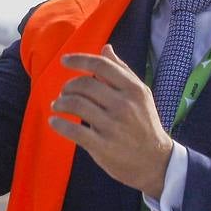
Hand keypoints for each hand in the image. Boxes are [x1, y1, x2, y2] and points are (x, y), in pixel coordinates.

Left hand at [48, 44, 172, 198]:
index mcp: (133, 90)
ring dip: (60, 103)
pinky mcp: (103, 146)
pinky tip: (54, 121)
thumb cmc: (144, 124)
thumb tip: (106, 48)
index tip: (64, 61)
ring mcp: (113, 126)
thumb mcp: (140, 95)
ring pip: (76, 104)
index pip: (101, 66)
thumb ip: (122, 71)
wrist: (156, 162)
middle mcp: (124, 105)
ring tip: (57, 106)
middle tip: (63, 93)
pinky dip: (59, 124)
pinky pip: (74, 131)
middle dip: (68, 86)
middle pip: (85, 84)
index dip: (79, 60)